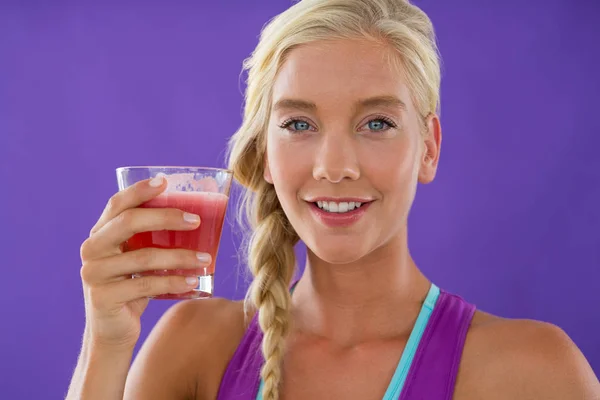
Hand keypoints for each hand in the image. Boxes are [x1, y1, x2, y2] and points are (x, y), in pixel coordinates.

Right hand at [79, 175, 210, 348]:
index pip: (117, 204)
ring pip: (143, 257)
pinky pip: (146, 285)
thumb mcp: (140, 259)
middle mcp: (92, 249)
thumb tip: (200, 219)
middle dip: (166, 217)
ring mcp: (94, 273)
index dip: (139, 190)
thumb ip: (153, 240)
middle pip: (129, 222)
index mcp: (100, 233)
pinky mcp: (103, 297)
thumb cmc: (134, 288)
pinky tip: (194, 281)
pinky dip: (174, 282)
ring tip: (205, 259)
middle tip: (196, 221)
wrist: (113, 331)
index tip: (165, 182)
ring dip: (180, 256)